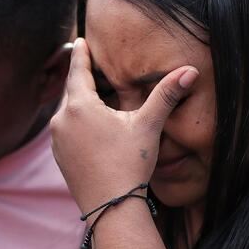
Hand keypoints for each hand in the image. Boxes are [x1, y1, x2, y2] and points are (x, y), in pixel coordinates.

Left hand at [49, 39, 197, 212]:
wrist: (111, 207)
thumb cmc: (130, 164)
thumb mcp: (149, 125)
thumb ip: (166, 95)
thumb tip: (191, 70)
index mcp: (79, 106)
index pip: (78, 71)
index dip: (81, 55)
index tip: (80, 41)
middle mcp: (61, 120)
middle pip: (72, 92)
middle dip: (82, 80)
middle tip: (90, 66)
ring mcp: (57, 140)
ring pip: (68, 112)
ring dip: (80, 103)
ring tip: (94, 97)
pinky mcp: (59, 157)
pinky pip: (66, 131)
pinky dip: (77, 123)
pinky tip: (92, 128)